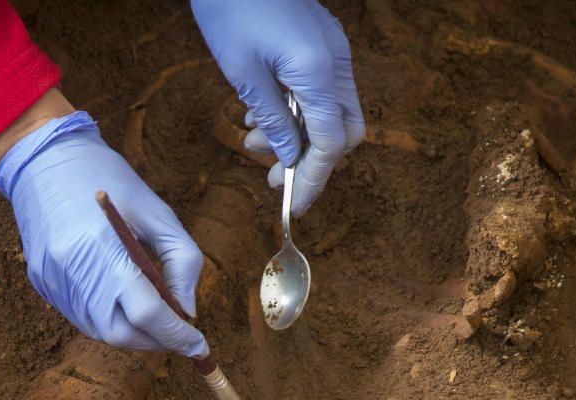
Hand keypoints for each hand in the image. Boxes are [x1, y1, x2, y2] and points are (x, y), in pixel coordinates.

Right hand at [0, 111, 208, 357]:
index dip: (177, 334)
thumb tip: (187, 311)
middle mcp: (73, 272)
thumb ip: (181, 262)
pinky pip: (81, 317)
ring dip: (133, 334)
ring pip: (99, 332)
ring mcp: (53, 281)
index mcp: (104, 249)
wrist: (45, 158)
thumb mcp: (157, 212)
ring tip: (153, 317)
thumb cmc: (109, 180)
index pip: (147, 313)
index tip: (199, 344)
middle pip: (121, 334)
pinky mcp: (41, 283)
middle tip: (178, 333)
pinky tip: (123, 302)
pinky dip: (109, 320)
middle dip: (155, 340)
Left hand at [191, 0, 364, 215]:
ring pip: (332, 112)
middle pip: (344, 131)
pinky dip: (298, 111)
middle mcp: (337, 62)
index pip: (330, 143)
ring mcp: (334, 50)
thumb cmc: (230, 10)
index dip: (315, 178)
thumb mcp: (244, 74)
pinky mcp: (323, 43)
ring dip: (298, 135)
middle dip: (311, 160)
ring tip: (253, 138)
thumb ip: (273, 119)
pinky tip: (264, 112)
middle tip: (273, 175)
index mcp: (319, 72)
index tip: (294, 203)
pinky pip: (322, 90)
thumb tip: (289, 157)